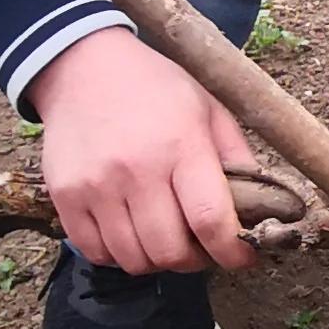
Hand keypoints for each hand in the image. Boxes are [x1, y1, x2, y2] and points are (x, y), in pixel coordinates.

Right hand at [31, 25, 252, 278]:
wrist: (84, 66)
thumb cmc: (156, 88)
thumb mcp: (209, 109)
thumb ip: (238, 157)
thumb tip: (263, 206)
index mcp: (182, 146)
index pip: (211, 221)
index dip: (233, 252)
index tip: (243, 258)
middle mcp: (137, 170)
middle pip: (170, 251)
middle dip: (195, 261)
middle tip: (201, 247)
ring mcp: (96, 185)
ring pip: (133, 259)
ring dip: (157, 261)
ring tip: (166, 239)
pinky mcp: (65, 195)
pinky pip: (95, 251)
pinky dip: (118, 255)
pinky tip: (131, 235)